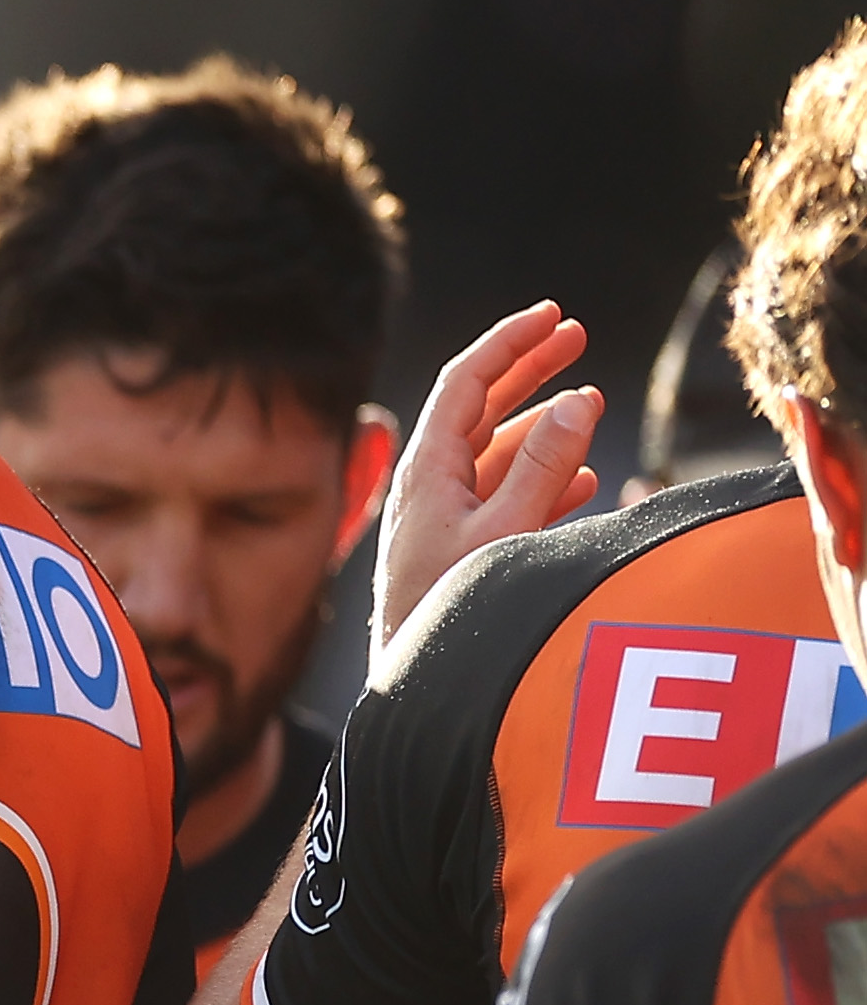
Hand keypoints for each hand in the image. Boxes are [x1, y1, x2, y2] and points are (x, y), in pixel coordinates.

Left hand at [374, 305, 608, 660]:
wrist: (416, 690)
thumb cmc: (448, 614)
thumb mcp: (504, 533)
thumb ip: (543, 469)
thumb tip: (578, 401)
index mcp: (427, 474)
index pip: (465, 385)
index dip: (508, 343)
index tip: (553, 313)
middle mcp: (431, 491)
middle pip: (482, 410)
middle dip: (529, 369)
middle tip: (577, 335)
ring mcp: (447, 523)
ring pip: (499, 456)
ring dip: (545, 427)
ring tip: (589, 402)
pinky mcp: (464, 555)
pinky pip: (508, 503)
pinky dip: (546, 483)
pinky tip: (584, 480)